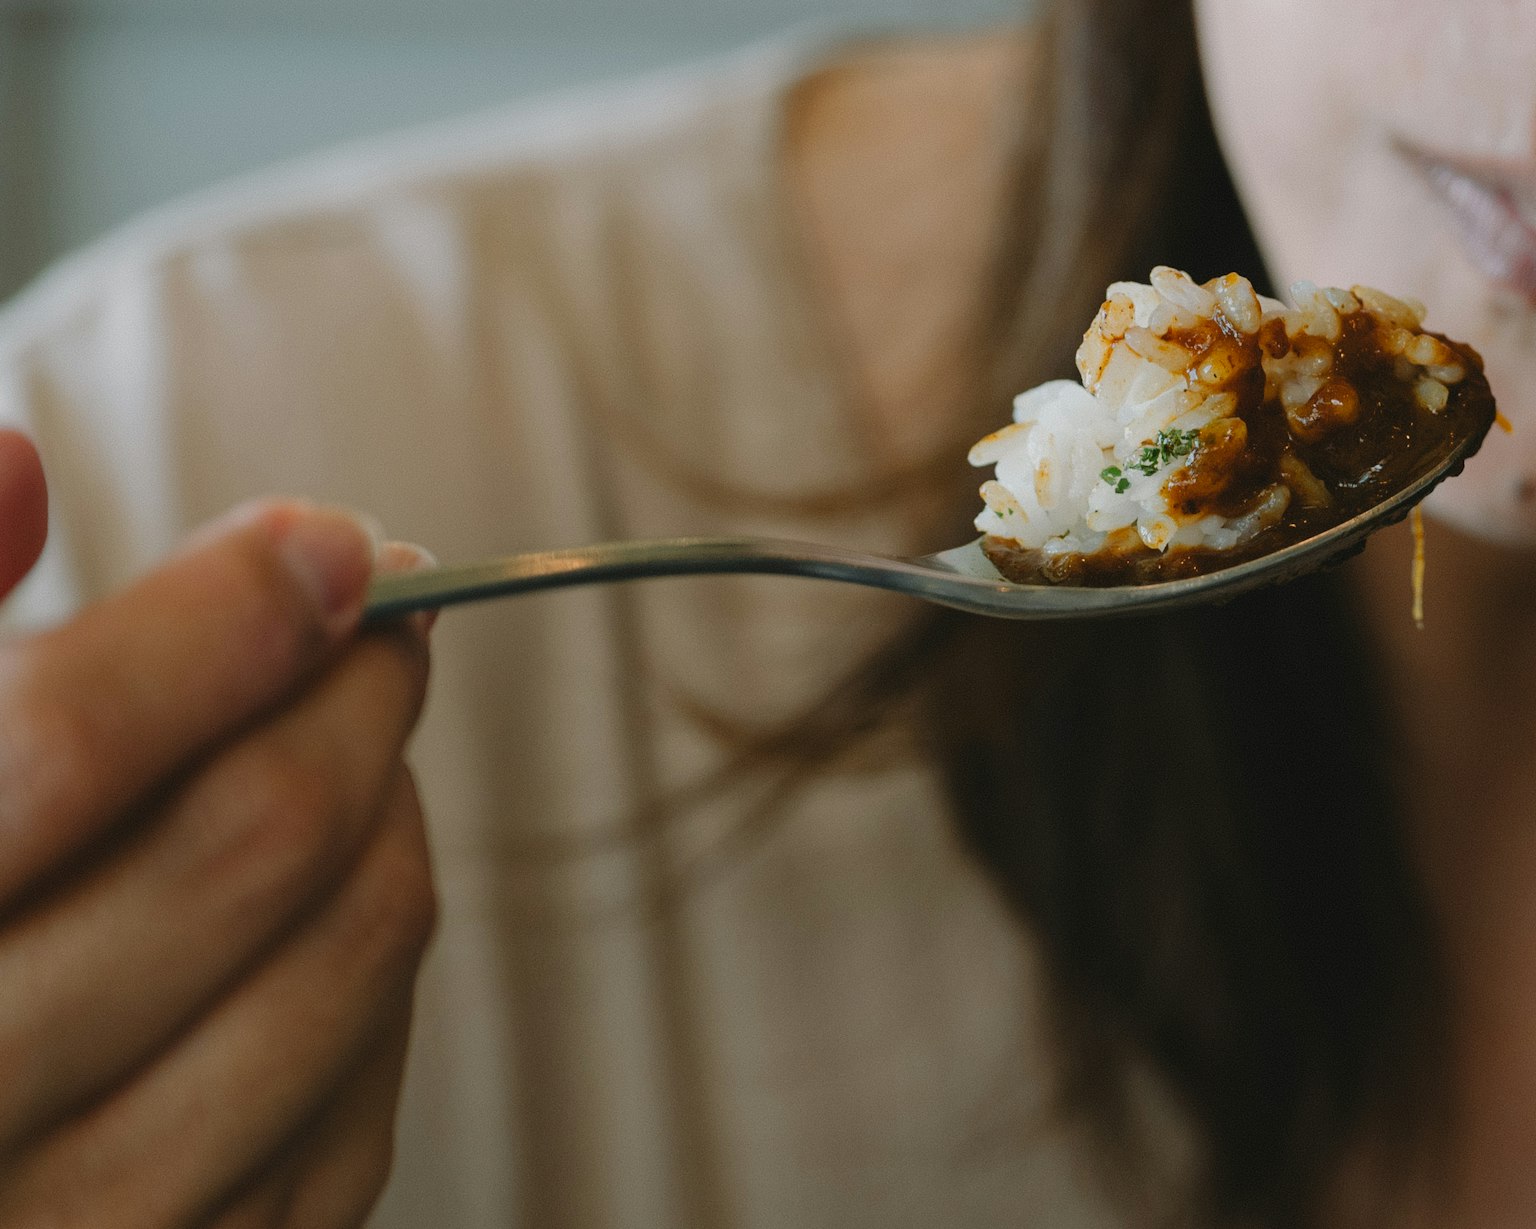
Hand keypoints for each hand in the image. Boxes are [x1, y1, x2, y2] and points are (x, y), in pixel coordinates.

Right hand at [0, 433, 436, 1226]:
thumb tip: (14, 466)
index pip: (63, 746)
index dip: (221, 612)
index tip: (325, 537)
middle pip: (251, 841)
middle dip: (355, 689)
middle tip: (383, 616)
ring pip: (349, 956)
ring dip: (390, 810)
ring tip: (353, 743)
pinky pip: (368, 1090)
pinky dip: (375, 958)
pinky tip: (332, 895)